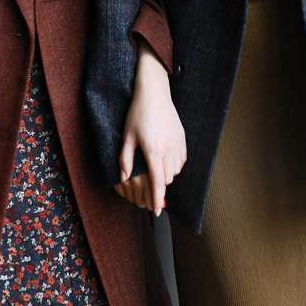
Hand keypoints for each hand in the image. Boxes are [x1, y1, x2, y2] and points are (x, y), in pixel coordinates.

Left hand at [117, 40, 186, 214]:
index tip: (156, 211)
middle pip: (167, 179)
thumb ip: (125, 159)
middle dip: (158, 184)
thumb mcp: (127, 136)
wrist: (154, 94)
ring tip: (154, 164)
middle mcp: (168, 150)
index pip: (157, 183)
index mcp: (153, 151)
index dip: (157, 199)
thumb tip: (123, 178)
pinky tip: (164, 156)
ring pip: (175, 171)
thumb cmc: (137, 114)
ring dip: (166, 174)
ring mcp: (178, 145)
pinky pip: (181, 161)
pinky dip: (173, 164)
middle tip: (148, 180)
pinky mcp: (183, 139)